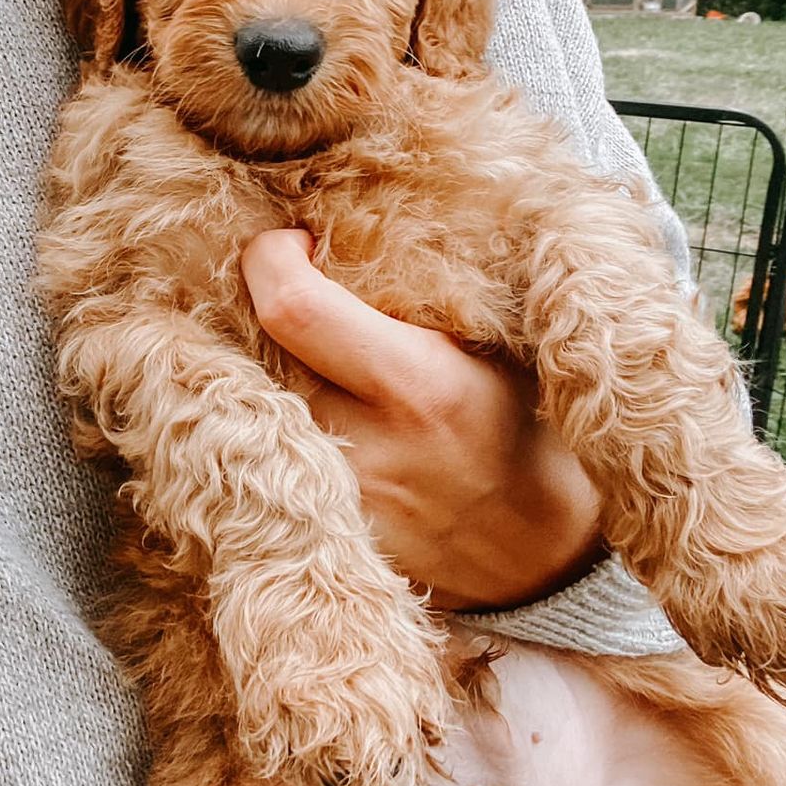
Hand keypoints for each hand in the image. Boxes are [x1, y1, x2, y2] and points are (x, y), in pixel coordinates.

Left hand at [240, 229, 604, 611]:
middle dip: (255, 307)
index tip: (289, 245)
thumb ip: (414, 298)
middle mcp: (363, 445)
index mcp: (415, 384)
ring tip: (292, 350)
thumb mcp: (490, 349)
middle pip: (256, 350)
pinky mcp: (317, 533)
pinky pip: (263, 455)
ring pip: (251, 402)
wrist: (534, 556)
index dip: (270, 260)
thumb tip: (333, 229)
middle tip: (280, 289)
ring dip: (258, 365)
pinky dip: (268, 421)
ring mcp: (334, 498)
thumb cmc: (515, 431)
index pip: (292, 307)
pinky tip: (293, 408)